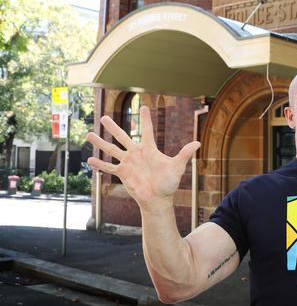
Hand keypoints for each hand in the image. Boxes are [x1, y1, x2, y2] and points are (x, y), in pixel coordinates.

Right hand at [85, 106, 199, 208]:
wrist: (158, 199)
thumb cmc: (169, 183)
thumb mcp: (177, 167)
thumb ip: (184, 154)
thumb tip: (198, 143)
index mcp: (150, 150)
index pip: (147, 131)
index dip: (145, 119)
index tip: (143, 106)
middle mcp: (137, 154)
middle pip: (123, 137)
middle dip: (113, 128)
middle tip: (104, 117)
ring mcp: (128, 163)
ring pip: (112, 150)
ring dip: (101, 143)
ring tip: (89, 134)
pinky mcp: (123, 173)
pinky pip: (109, 168)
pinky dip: (100, 165)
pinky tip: (89, 159)